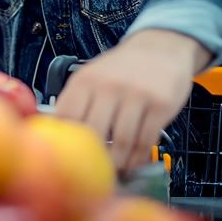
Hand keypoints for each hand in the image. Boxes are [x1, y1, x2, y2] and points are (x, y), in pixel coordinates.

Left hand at [54, 30, 212, 172]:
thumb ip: (78, 102)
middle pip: (93, 133)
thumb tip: (61, 136)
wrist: (159, 48)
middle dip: (94, 158)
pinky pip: (146, 140)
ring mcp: (135, 95)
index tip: (70, 161)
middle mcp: (107, 86)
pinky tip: (135, 162)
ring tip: (117, 171)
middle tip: (95, 172)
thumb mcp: (92, 76)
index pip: (66, 118)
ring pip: (122, 142)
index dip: (67, 143)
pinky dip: (139, 158)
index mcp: (84, 81)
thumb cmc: (121, 68)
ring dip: (119, 162)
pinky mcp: (159, 105)